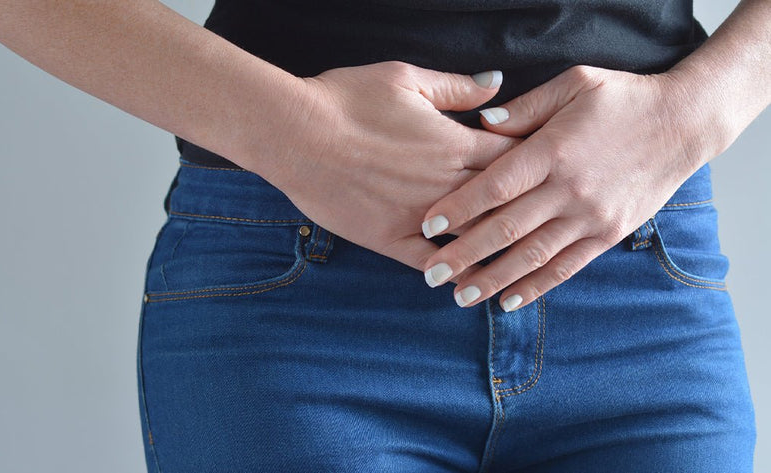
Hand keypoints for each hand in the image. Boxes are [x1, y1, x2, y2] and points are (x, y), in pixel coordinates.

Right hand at [257, 61, 520, 272]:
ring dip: (498, 246)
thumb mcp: (406, 78)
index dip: (536, 164)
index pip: (516, 159)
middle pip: (506, 203)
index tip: (547, 169)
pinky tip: (469, 280)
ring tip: (519, 256)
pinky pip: (431, 263)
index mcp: (456, 144)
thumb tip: (496, 82)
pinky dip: (454, 272)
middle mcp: (446, 185)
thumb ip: (456, 87)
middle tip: (545, 216)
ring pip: (475, 238)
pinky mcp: (389, 239)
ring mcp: (419, 216)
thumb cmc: (347, 99)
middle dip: (528, 209)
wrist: (296, 133)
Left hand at [418, 65, 712, 310]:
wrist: (684, 123)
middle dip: (464, 255)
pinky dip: (536, 287)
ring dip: (494, 279)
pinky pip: (566, 267)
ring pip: (533, 256)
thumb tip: (479, 124)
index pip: (495, 187)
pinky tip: (509, 301)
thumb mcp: (574, 84)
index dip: (458, 209)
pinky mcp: (608, 234)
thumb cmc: (622, 98)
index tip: (426, 226)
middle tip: (431, 274)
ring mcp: (591, 216)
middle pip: (507, 229)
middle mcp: (570, 189)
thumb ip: (524, 108)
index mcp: (553, 151)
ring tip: (460, 297)